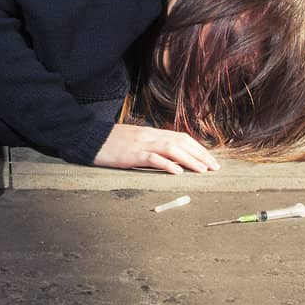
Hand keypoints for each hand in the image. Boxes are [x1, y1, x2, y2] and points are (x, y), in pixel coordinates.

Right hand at [93, 122, 219, 173]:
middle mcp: (150, 135)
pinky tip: (178, 172)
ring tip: (202, 170)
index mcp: (152, 132)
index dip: (198, 149)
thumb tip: (169, 156)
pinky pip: (153, 158)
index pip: (182, 138)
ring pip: (172, 149)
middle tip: (214, 168)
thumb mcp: (135, 140)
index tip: (210, 160)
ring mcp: (141, 144)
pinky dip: (167, 164)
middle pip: (181, 142)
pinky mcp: (132, 154)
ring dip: (190, 160)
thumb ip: (152, 145)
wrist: (90, 137)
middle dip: (200, 155)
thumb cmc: (112, 142)